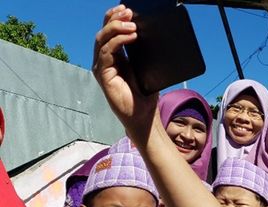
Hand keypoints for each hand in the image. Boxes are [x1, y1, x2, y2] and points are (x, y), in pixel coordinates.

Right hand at [92, 5, 158, 140]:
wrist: (143, 116)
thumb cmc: (145, 94)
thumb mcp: (146, 68)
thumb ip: (142, 52)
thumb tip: (147, 33)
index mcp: (114, 56)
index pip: (110, 32)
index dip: (116, 18)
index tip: (127, 9)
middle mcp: (104, 60)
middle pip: (104, 32)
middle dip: (115, 19)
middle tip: (128, 12)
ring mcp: (101, 67)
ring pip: (102, 40)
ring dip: (116, 28)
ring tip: (132, 25)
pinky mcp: (102, 75)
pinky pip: (107, 52)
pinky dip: (118, 42)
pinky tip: (130, 37)